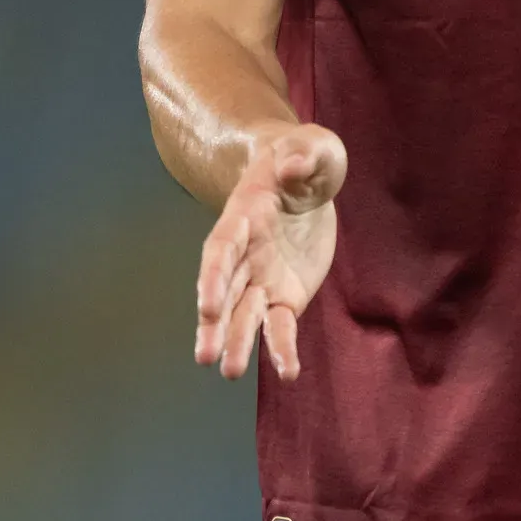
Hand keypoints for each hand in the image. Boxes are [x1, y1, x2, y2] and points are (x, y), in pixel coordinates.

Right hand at [194, 123, 344, 381]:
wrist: (305, 178)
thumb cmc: (305, 157)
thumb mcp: (314, 146)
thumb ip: (303, 156)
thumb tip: (291, 168)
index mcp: (245, 214)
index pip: (222, 249)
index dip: (212, 277)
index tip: (206, 305)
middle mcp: (246, 252)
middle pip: (224, 291)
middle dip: (215, 323)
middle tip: (207, 356)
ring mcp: (261, 277)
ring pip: (243, 314)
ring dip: (236, 342)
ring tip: (230, 372)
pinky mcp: (284, 295)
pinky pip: (280, 326)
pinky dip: (281, 349)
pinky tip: (287, 373)